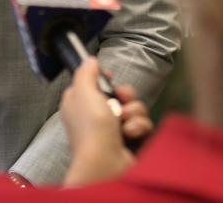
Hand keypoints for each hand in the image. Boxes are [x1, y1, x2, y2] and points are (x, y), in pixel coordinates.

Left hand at [61, 58, 145, 186]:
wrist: (106, 162)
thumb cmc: (91, 127)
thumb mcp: (83, 92)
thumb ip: (85, 72)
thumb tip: (90, 60)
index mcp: (80, 103)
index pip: (95, 84)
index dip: (104, 79)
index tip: (109, 76)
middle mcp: (97, 115)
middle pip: (120, 94)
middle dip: (125, 95)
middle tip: (122, 99)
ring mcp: (115, 129)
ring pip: (134, 108)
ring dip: (133, 112)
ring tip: (124, 123)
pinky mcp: (131, 140)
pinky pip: (143, 124)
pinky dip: (138, 127)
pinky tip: (129, 134)